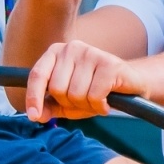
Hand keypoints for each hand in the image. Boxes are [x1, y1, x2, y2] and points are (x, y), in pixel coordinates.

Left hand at [26, 40, 149, 120]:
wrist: (130, 84)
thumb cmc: (95, 91)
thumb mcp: (68, 102)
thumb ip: (49, 107)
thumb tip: (36, 115)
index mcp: (57, 52)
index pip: (37, 74)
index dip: (33, 97)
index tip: (33, 116)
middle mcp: (72, 47)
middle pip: (57, 88)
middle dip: (70, 103)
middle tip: (85, 102)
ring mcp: (92, 53)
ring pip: (76, 94)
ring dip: (87, 106)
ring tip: (98, 101)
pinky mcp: (110, 64)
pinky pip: (94, 96)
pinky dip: (100, 106)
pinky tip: (107, 102)